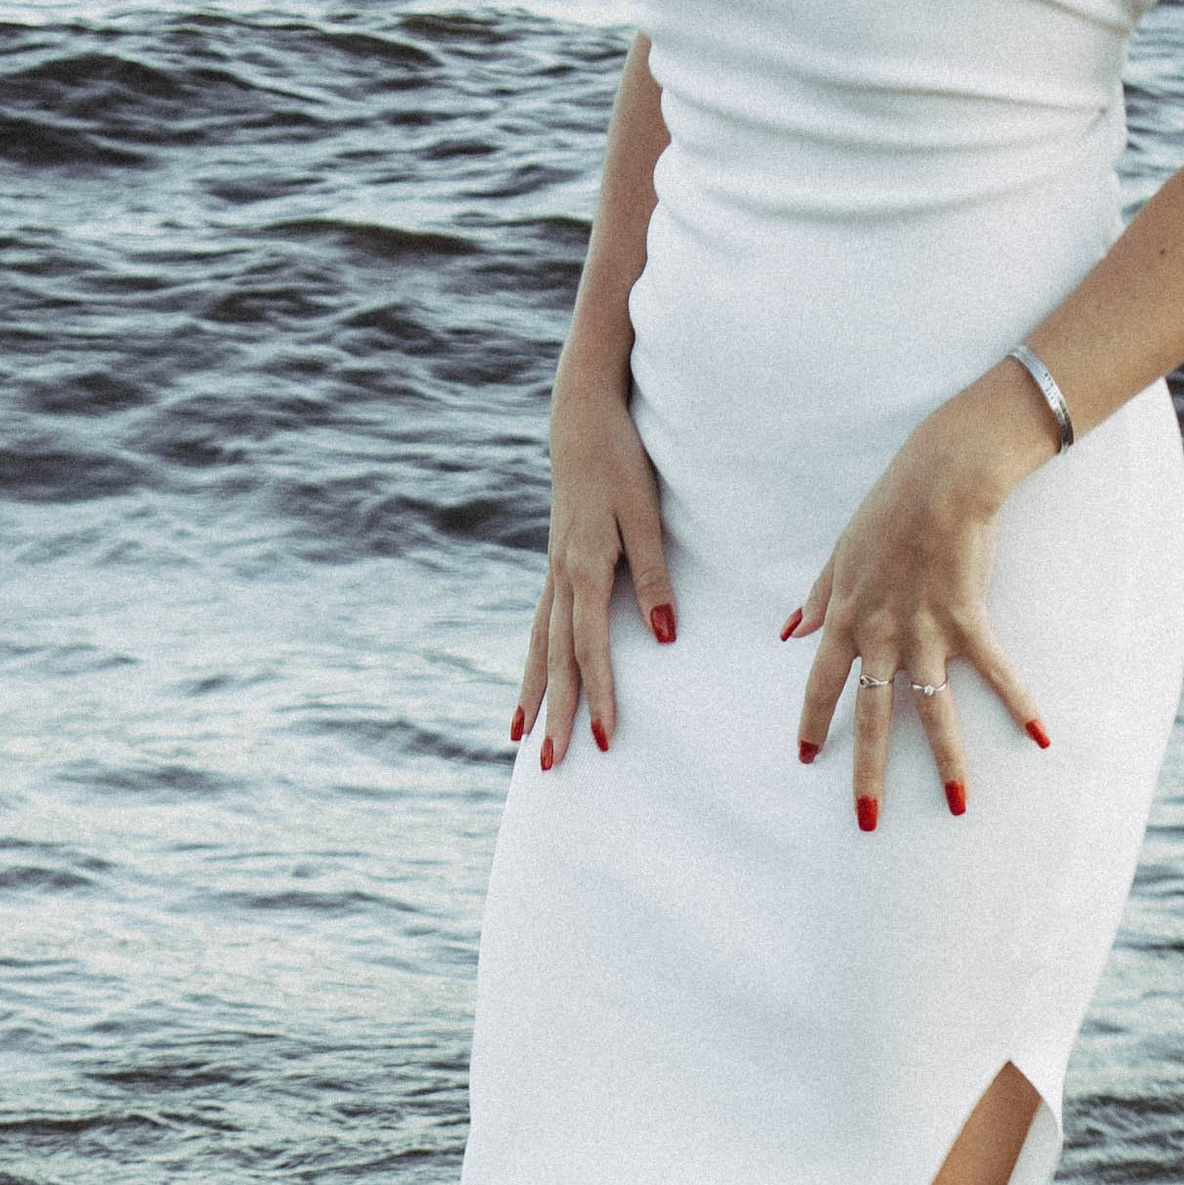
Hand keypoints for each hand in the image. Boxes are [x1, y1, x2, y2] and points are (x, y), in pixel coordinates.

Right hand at [517, 374, 676, 771]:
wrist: (582, 418)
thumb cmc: (620, 461)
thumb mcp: (644, 515)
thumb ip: (653, 576)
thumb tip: (664, 634)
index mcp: (583, 570)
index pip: (591, 649)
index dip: (599, 696)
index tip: (605, 740)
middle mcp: (560, 579)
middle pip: (556, 661)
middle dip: (556, 715)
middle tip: (552, 766)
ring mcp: (552, 574)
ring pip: (539, 647)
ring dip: (533, 695)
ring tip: (519, 738)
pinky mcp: (555, 567)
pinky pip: (539, 627)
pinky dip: (533, 662)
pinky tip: (530, 686)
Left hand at [787, 366, 1058, 827]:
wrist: (943, 474)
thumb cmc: (890, 507)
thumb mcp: (840, 553)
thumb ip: (818, 598)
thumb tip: (788, 633)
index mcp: (846, 618)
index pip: (822, 684)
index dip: (812, 723)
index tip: (805, 759)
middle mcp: (882, 633)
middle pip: (871, 716)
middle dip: (868, 773)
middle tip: (867, 821)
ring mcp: (926, 630)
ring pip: (932, 709)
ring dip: (948, 762)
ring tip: (957, 806)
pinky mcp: (969, 619)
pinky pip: (996, 672)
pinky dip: (1019, 703)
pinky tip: (1040, 736)